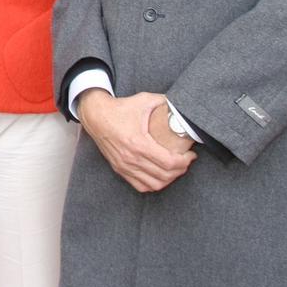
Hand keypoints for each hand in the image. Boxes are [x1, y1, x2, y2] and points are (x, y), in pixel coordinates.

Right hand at [78, 89, 195, 192]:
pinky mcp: (119, 169)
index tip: (191, 154)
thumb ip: (164, 101)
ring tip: (175, 169)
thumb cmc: (120, 108)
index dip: (185, 161)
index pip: (169, 162)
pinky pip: (140, 186)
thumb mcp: (144, 100)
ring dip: (168, 179)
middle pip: (164, 175)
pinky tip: (160, 175)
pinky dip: (153, 184)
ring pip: (154, 184)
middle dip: (180, 170)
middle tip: (186, 160)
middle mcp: (131, 158)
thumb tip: (181, 104)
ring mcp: (124, 165)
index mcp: (139, 143)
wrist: (95, 115)